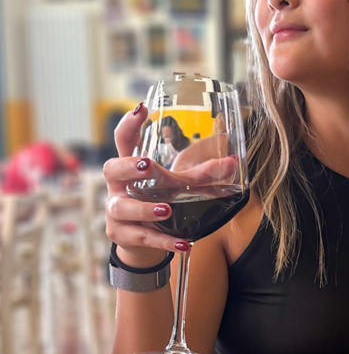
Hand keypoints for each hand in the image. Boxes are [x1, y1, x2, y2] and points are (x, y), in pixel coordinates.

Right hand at [104, 104, 238, 267]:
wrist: (142, 241)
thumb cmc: (159, 201)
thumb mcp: (180, 186)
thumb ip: (203, 174)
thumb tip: (232, 162)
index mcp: (130, 166)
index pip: (123, 140)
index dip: (129, 124)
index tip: (141, 109)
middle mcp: (119, 186)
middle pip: (111, 169)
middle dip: (127, 166)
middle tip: (147, 165)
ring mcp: (116, 210)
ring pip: (123, 207)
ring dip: (144, 209)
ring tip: (166, 210)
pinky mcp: (121, 234)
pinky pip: (141, 237)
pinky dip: (163, 242)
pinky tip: (182, 244)